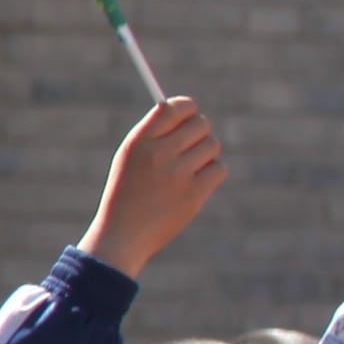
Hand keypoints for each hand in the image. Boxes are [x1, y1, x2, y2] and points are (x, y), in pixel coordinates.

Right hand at [82, 96, 228, 276]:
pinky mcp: (194, 194)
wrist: (123, 235)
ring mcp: (178, 174)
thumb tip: (188, 110)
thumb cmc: (127, 192)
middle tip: (191, 146)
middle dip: (200, 132)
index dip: (188, 108)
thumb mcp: (130, 157)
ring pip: (213, 145)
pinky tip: (197, 183)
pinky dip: (213, 174)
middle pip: (201, 123)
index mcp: (139, 142)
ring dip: (207, 155)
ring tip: (189, 169)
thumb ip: (156, 133)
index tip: (190, 115)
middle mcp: (159, 154)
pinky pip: (219, 169)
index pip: (174, 107)